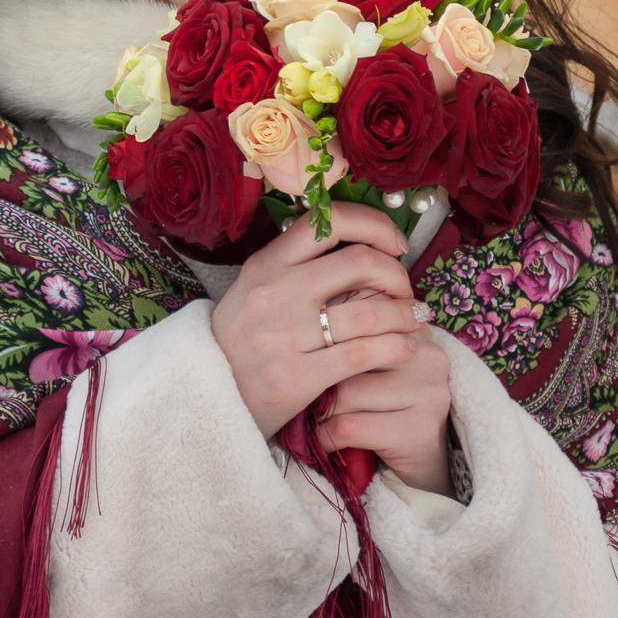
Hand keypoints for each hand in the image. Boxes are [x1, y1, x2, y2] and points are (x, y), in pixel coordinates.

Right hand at [210, 201, 428, 439]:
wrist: (202, 397)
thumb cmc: (239, 340)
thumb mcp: (255, 288)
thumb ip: (298, 266)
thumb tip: (363, 247)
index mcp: (266, 263)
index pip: (329, 221)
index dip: (375, 225)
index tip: (395, 243)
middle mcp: (275, 292)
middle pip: (361, 262)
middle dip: (397, 274)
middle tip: (406, 290)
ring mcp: (284, 335)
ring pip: (368, 312)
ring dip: (404, 314)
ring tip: (414, 320)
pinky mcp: (297, 377)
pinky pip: (363, 355)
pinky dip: (396, 348)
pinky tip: (405, 349)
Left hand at [315, 324, 453, 496]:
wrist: (431, 461)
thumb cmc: (391, 406)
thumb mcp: (380, 366)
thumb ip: (357, 336)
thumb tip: (304, 316)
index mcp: (416, 329)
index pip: (363, 312)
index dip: (330, 331)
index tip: (310, 351)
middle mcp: (427, 354)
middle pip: (350, 351)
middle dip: (320, 375)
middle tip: (303, 389)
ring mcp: (427, 392)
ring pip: (346, 392)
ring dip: (321, 411)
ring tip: (317, 419)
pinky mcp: (418, 430)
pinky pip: (350, 427)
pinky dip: (326, 437)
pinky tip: (325, 441)